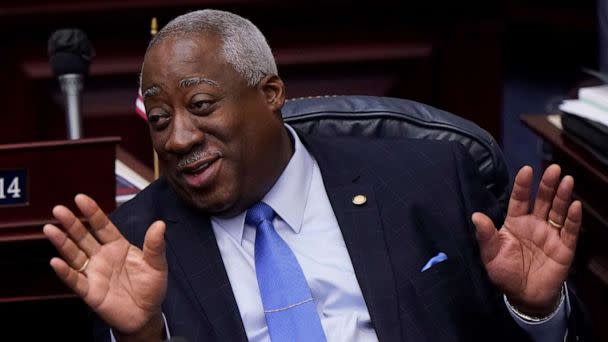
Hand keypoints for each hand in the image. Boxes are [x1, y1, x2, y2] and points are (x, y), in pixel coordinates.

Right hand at [43, 194, 166, 337]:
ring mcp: (94, 273)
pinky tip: (55, 262)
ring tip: (50, 229)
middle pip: (84, 237)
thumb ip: (155, 246)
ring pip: (75, 255)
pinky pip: (75, 280)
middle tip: (59, 210)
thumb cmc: (151, 287)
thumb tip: (160, 224)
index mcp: (118, 246)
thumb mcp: (157, 264)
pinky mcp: (90, 292)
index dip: (92, 212)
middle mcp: (102, 257)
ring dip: (62, 243)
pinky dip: (65, 272)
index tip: (80, 198)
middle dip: (72, 223)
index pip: (103, 226)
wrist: (146, 314)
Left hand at [472, 164, 581, 314]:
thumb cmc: (504, 273)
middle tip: (553, 168)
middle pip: (542, 200)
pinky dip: (573, 218)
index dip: (523, 185)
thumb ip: (485, 236)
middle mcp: (534, 224)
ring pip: (558, 210)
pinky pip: (569, 230)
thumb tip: (475, 216)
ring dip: (563, 195)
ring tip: (566, 180)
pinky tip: (575, 205)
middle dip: (547, 184)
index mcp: (515, 222)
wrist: (523, 296)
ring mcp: (550, 234)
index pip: (519, 199)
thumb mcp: (490, 255)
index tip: (526, 169)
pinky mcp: (564, 247)